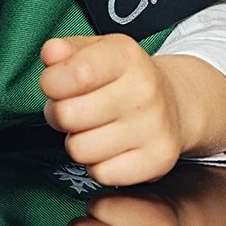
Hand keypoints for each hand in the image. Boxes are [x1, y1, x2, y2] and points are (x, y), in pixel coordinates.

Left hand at [40, 34, 184, 185]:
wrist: (174, 104)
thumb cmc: (124, 79)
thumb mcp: (97, 52)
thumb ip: (67, 51)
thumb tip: (51, 52)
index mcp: (127, 56)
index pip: (77, 73)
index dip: (52, 82)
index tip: (54, 83)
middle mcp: (145, 90)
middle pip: (68, 115)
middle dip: (60, 114)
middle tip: (75, 109)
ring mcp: (154, 127)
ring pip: (79, 149)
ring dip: (79, 142)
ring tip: (94, 128)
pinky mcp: (158, 160)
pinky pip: (101, 174)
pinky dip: (99, 165)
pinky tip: (111, 148)